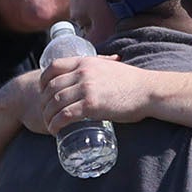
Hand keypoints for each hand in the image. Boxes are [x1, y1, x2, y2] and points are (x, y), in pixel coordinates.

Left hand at [38, 53, 157, 132]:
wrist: (148, 91)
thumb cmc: (132, 82)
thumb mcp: (109, 66)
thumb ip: (98, 66)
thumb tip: (96, 69)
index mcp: (85, 62)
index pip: (53, 67)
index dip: (43, 80)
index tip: (43, 92)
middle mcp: (82, 73)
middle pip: (51, 87)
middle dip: (44, 102)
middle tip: (46, 113)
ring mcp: (86, 89)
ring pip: (55, 103)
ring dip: (47, 115)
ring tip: (49, 124)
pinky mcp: (91, 105)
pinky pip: (65, 115)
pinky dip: (56, 123)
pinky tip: (54, 130)